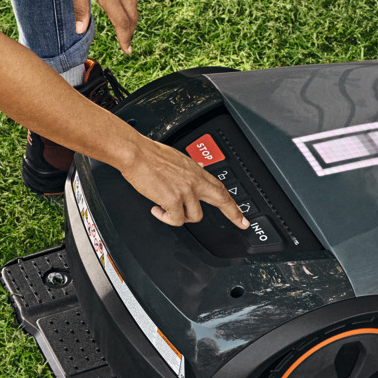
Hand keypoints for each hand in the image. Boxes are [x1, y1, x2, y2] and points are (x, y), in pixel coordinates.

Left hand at [64, 0, 139, 54]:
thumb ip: (80, 9)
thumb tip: (80, 31)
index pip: (122, 23)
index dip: (125, 39)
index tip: (127, 50)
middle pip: (131, 17)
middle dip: (129, 33)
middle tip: (126, 45)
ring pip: (135, 6)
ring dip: (132, 20)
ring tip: (126, 29)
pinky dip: (133, 5)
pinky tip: (128, 6)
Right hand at [120, 140, 249, 227]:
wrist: (136, 153)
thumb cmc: (150, 155)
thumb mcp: (178, 158)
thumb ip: (191, 168)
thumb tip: (200, 168)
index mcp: (196, 171)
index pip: (220, 187)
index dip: (232, 202)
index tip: (240, 212)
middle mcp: (194, 180)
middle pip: (222, 199)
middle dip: (234, 213)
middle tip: (241, 223)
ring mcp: (186, 191)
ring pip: (194, 217)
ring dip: (180, 217)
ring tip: (167, 209)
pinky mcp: (173, 200)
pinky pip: (175, 220)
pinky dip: (165, 218)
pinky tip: (157, 210)